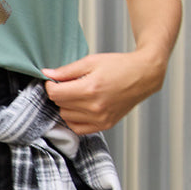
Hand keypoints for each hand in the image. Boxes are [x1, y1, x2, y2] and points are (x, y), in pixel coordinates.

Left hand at [41, 51, 165, 134]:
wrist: (143, 76)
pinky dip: (74, 119)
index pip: (55, 94)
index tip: (54, 80)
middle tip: (69, 84)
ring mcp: (100, 118)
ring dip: (67, 106)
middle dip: (60, 93)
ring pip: (66, 116)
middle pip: (60, 104)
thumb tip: (47, 73)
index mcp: (90, 89)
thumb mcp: (91, 61)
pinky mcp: (105, 125)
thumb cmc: (120, 66)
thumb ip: (67, 70)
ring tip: (78, 94)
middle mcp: (94, 107)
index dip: (50, 85)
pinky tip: (81, 108)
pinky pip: (78, 128)